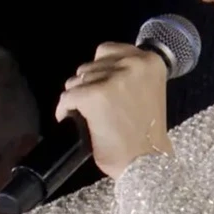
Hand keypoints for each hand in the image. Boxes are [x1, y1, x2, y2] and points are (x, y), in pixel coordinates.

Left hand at [55, 42, 172, 178]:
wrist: (147, 162)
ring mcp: (113, 79)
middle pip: (89, 66)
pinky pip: (67, 98)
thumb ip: (127, 76)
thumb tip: (94, 72)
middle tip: (92, 107)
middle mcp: (133, 64)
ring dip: (76, 97)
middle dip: (86, 85)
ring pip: (76, 80)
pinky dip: (64, 110)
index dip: (98, 70)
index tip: (99, 86)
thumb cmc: (147, 133)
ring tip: (84, 115)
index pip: (107, 51)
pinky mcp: (94, 95)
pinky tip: (69, 120)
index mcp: (149, 61)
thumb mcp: (146, 91)